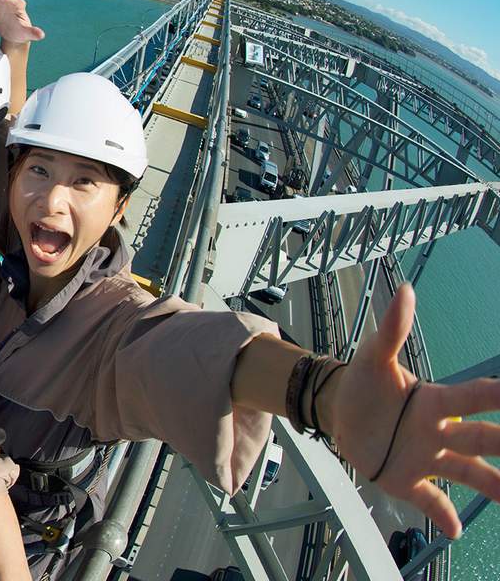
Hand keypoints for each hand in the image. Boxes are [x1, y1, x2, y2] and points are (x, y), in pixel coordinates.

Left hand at [329, 284, 499, 537]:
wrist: (339, 410)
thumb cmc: (364, 382)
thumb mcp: (372, 356)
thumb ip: (391, 329)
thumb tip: (405, 290)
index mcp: (436, 402)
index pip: (474, 399)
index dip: (498, 397)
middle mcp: (440, 432)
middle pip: (480, 439)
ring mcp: (426, 457)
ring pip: (468, 473)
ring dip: (492, 485)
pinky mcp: (406, 479)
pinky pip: (430, 500)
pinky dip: (443, 515)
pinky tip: (457, 530)